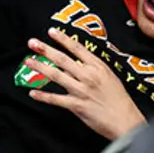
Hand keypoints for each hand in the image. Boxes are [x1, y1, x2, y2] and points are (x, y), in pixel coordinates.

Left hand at [23, 27, 145, 138]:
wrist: (125, 120)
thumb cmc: (119, 99)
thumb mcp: (110, 77)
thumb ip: (93, 68)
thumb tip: (75, 62)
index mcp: (98, 67)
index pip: (77, 48)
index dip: (63, 39)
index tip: (51, 31)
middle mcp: (89, 76)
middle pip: (63, 59)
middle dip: (45, 49)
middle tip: (32, 42)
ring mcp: (82, 91)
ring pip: (56, 76)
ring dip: (40, 67)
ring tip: (28, 61)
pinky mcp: (77, 106)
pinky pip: (56, 99)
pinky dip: (43, 96)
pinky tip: (32, 92)